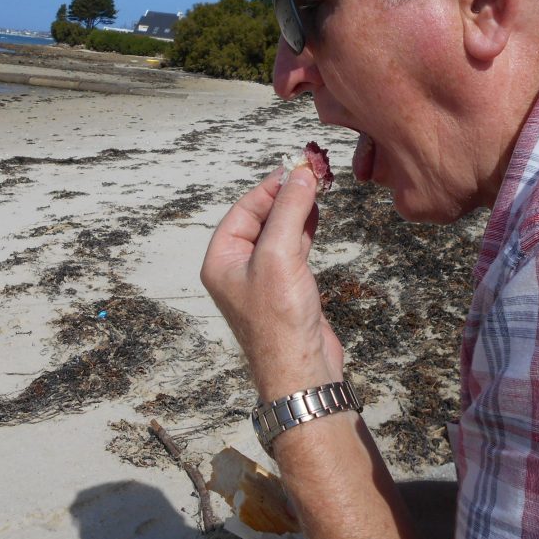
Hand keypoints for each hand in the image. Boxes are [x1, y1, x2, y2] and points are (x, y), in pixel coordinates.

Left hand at [201, 166, 344, 400]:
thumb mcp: (280, 256)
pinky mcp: (286, 288)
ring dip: (296, 210)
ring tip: (317, 187)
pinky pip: (292, 248)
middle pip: (260, 218)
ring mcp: (263, 279)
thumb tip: (301, 176)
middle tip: (310, 174)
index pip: (243, 210)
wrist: (301, 370)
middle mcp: (237, 268)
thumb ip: (288, 211)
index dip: (268, 188)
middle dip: (284, 196)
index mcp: (221, 260)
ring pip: (278, 232)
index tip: (294, 169)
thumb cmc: (280, 320)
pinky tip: (316, 214)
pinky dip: (304, 229)